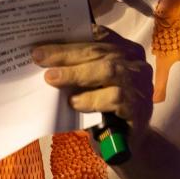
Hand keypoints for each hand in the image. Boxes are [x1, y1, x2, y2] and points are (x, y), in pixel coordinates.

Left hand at [32, 25, 153, 134]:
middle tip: (39, 57)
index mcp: (125, 49)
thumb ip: (80, 66)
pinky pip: (113, 97)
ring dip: (76, 74)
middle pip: (99, 51)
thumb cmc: (105, 106)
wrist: (128, 144)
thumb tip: (46, 54)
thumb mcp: (93, 82)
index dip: (72, 34)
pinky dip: (90, 99)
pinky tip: (73, 103)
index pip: (99, 35)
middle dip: (66, 53)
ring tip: (51, 78)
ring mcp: (140, 83)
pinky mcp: (139, 106)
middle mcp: (135, 62)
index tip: (46, 36)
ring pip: (107, 70)